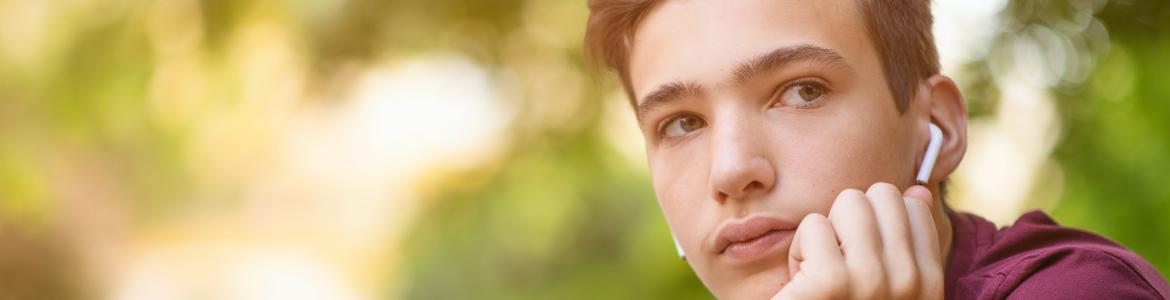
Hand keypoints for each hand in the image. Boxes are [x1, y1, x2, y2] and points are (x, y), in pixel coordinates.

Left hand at [772, 183, 943, 299]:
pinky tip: (802, 284)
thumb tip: (918, 190)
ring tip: (820, 274)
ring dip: (824, 235)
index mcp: (928, 284)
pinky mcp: (832, 280)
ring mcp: (873, 280)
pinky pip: (813, 224)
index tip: (863, 260)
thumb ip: (908, 242)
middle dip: (850, 222)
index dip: (877, 223)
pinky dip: (798, 251)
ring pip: (848, 201)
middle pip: (881, 195)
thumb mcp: (887, 288)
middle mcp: (909, 282)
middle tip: (838, 266)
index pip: (915, 207)